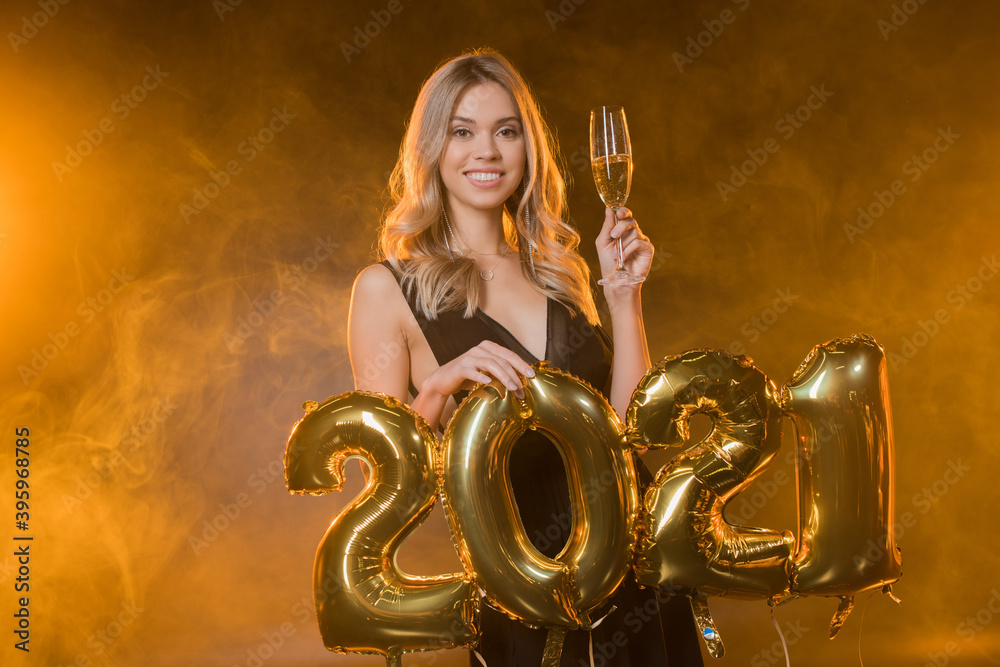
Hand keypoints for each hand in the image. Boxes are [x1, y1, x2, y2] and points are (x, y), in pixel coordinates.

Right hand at [420, 340, 534, 400]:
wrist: (443, 381)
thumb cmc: (468, 376)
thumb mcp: (486, 372)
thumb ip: (500, 371)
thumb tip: (522, 381)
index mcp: (488, 347)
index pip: (509, 354)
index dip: (522, 364)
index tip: (532, 376)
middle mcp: (479, 349)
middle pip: (502, 359)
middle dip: (515, 374)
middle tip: (523, 388)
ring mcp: (469, 357)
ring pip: (491, 364)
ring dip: (503, 377)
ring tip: (512, 388)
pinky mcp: (460, 368)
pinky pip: (473, 371)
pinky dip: (481, 377)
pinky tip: (488, 383)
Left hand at [595, 207, 653, 285]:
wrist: (616, 280)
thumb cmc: (608, 262)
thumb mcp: (603, 242)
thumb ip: (607, 226)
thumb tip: (608, 209)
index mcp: (623, 230)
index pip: (626, 215)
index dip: (624, 211)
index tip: (618, 213)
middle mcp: (634, 233)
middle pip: (630, 221)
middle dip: (620, 226)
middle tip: (613, 236)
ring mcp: (642, 241)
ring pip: (634, 232)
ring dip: (622, 244)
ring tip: (616, 255)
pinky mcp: (648, 249)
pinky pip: (638, 242)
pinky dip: (628, 250)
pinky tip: (623, 258)